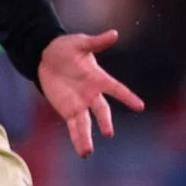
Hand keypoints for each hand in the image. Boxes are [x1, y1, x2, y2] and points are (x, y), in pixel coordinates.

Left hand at [37, 30, 143, 157]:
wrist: (46, 56)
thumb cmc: (66, 48)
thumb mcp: (79, 43)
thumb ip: (96, 42)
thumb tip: (114, 33)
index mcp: (98, 78)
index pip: (116, 89)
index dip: (127, 97)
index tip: (140, 106)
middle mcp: (92, 94)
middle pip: (101, 110)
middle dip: (104, 121)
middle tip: (108, 133)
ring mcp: (80, 103)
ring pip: (86, 123)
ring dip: (86, 137)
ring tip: (87, 152)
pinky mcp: (68, 109)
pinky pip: (73, 125)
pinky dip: (77, 137)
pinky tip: (82, 150)